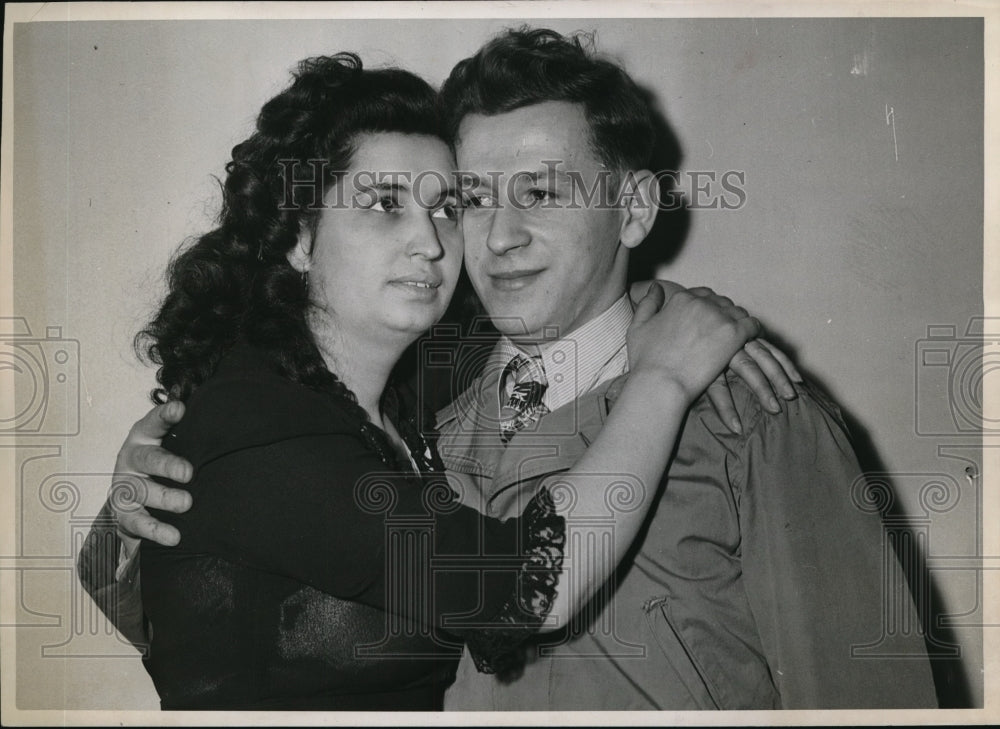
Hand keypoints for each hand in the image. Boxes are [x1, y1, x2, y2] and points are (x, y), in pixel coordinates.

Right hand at [107, 401, 193, 547]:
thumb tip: (230, 432)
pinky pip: (137, 522)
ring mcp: (125, 487)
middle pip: (147, 459)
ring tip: (186, 503)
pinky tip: (173, 535)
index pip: (153, 423)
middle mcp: (131, 459)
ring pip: (141, 491)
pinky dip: (156, 529)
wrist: (136, 500)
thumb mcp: (175, 448)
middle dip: (167, 465)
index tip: (180, 409)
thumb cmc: (163, 467)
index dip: (165, 415)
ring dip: (164, 498)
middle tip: (188, 473)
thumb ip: (191, 440)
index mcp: (144, 438)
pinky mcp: (124, 514)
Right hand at [628, 283, 760, 404]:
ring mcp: (719, 318)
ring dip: (738, 321)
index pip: (702, 294)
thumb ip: (647, 303)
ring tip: (738, 335)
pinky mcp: (734, 334)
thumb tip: (655, 287)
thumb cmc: (645, 361)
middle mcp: (701, 303)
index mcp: (681, 299)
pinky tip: (752, 339)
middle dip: (723, 313)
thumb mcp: (637, 327)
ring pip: (738, 312)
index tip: (707, 319)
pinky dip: (754, 330)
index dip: (707, 306)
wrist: (660, 383)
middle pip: (721, 302)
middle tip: (723, 330)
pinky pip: (753, 325)